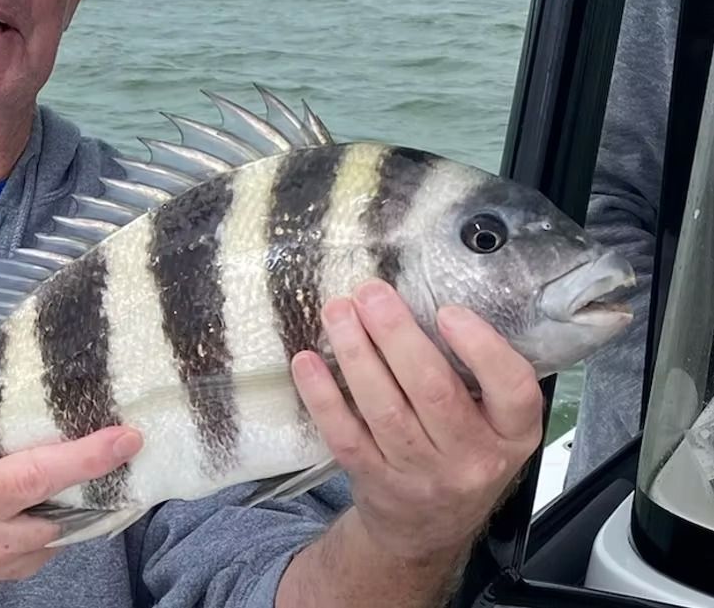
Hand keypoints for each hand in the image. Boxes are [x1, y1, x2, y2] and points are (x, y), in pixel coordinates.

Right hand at [0, 425, 141, 582]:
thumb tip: (39, 384)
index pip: (37, 475)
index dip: (86, 456)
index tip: (128, 437)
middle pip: (63, 503)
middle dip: (98, 475)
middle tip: (125, 439)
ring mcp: (2, 565)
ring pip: (65, 524)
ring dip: (82, 493)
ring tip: (99, 455)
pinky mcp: (14, 574)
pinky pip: (55, 537)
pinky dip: (64, 510)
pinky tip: (66, 486)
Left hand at [291, 278, 542, 561]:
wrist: (427, 530)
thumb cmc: (460, 453)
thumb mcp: (493, 423)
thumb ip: (477, 372)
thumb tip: (426, 295)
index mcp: (510, 434)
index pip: (513, 390)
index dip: (481, 348)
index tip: (448, 310)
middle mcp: (470, 458)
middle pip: (434, 391)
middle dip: (397, 334)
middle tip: (370, 292)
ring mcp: (420, 474)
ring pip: (385, 409)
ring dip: (356, 353)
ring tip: (338, 311)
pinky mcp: (375, 481)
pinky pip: (345, 435)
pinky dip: (323, 395)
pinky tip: (307, 360)